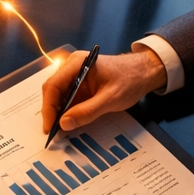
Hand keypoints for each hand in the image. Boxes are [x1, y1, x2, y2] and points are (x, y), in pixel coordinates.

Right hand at [42, 48, 166, 134]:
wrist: (144, 72)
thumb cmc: (130, 80)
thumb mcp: (110, 99)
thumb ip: (87, 111)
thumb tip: (64, 124)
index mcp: (77, 63)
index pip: (53, 86)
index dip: (48, 108)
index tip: (50, 126)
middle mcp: (71, 67)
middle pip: (52, 90)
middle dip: (51, 111)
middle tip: (52, 131)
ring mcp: (74, 75)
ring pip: (57, 95)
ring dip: (57, 112)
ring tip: (59, 129)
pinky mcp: (79, 83)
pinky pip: (66, 97)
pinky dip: (65, 111)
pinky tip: (68, 122)